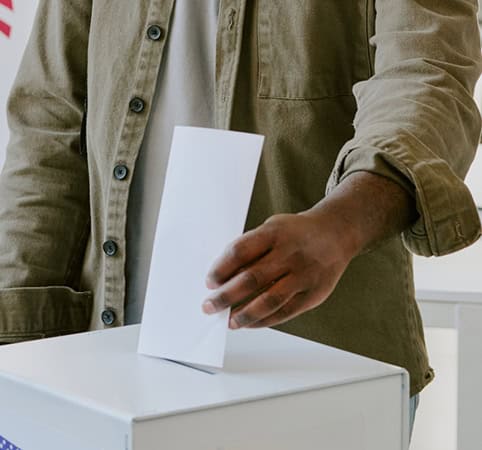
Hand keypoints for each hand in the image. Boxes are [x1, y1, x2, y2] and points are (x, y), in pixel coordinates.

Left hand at [202, 211, 356, 328]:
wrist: (337, 233)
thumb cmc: (296, 233)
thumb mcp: (272, 228)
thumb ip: (251, 248)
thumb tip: (223, 277)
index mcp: (274, 233)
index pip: (240, 251)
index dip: (221, 268)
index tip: (209, 282)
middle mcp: (290, 253)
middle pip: (251, 278)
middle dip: (226, 296)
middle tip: (210, 306)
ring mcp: (304, 274)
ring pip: (269, 300)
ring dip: (245, 314)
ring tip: (230, 321)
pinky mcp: (314, 293)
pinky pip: (286, 312)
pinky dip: (265, 321)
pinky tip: (250, 323)